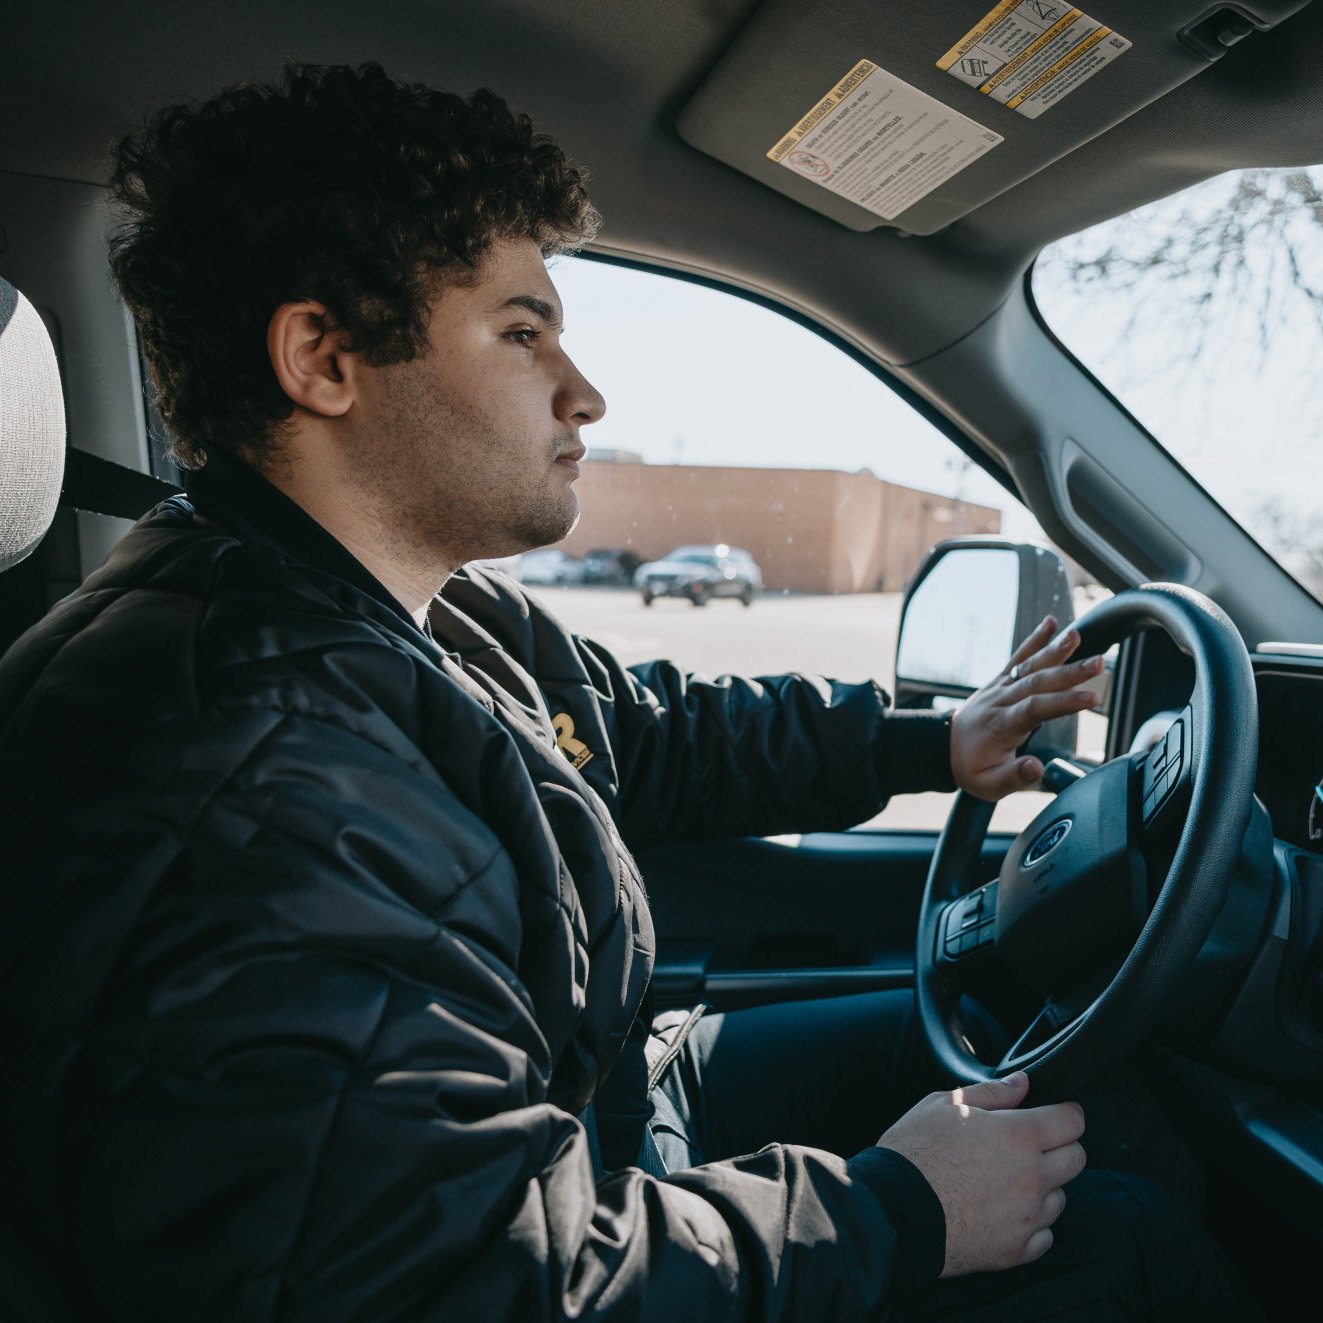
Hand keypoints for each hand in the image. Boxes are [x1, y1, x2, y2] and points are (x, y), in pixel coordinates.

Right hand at [877, 1072, 1085, 1277]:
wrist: (894, 1210)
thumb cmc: (914, 1152)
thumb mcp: (943, 1105)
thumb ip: (990, 1092)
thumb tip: (1021, 1083)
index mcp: (1018, 1136)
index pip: (1072, 1122)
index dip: (1067, 1113)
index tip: (1058, 1114)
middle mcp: (1032, 1177)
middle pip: (1076, 1159)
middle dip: (1061, 1147)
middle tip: (1032, 1145)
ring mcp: (1027, 1217)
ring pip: (1061, 1198)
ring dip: (1045, 1186)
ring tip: (1008, 1179)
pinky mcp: (1016, 1250)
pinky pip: (1046, 1236)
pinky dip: (1033, 1223)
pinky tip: (1005, 1210)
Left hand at [949, 615, 1102, 800]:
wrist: (942, 748)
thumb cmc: (970, 768)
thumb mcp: (988, 785)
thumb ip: (1014, 777)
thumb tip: (1037, 767)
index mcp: (1002, 726)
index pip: (1035, 709)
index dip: (1063, 702)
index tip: (1091, 698)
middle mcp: (1001, 701)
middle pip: (1038, 682)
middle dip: (1069, 672)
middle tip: (1098, 663)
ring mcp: (999, 688)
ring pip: (1029, 666)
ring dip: (1054, 650)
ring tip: (1076, 635)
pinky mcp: (1000, 681)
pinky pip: (1017, 657)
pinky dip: (1034, 640)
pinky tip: (1050, 623)